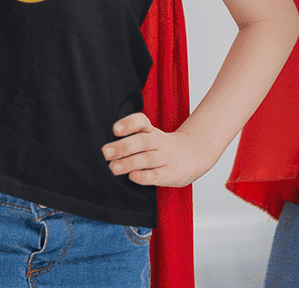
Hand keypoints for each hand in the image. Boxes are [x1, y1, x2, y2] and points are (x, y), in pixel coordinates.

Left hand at [100, 113, 216, 186]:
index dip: (129, 124)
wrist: (193, 155)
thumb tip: (105, 147)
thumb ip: (131, 138)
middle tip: (105, 152)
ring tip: (112, 168)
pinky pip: (157, 175)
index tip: (115, 129)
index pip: (141, 122)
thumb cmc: (162, 147)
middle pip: (141, 141)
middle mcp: (158, 142)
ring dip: (128, 163)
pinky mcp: (170, 174)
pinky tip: (133, 177)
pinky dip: (145, 177)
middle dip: (122, 147)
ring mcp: (166, 158)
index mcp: (151, 131)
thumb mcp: (150, 136)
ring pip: (147, 159)